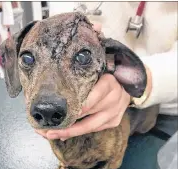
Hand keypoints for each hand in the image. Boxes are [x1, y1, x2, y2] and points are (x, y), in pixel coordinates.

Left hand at [34, 23, 128, 140]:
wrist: (131, 83)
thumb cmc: (111, 71)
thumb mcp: (105, 59)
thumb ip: (96, 48)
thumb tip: (94, 29)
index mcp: (109, 83)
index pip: (90, 97)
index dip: (73, 106)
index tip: (55, 111)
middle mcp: (114, 100)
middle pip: (86, 113)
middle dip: (66, 122)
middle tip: (46, 127)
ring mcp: (115, 113)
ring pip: (89, 125)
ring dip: (69, 131)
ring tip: (51, 134)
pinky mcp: (114, 122)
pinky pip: (94, 129)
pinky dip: (78, 133)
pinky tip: (64, 135)